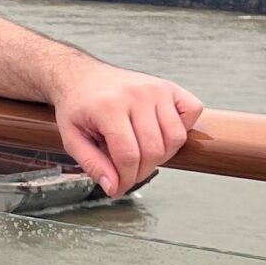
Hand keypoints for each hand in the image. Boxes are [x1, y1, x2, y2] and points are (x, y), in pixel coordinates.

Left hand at [46, 64, 203, 198]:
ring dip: (163, 155)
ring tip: (143, 153)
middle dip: (142, 171)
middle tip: (128, 171)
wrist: (82, 77)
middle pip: (154, 150)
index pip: (128, 156)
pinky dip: (184, 127)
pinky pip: (192, 111)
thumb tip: (114, 187)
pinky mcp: (169, 86)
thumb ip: (93, 165)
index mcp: (108, 106)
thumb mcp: (72, 138)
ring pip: (176, 137)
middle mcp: (136, 94)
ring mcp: (156, 88)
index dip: (126, 179)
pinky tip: (162, 132)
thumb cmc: (78, 107)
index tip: (118, 187)